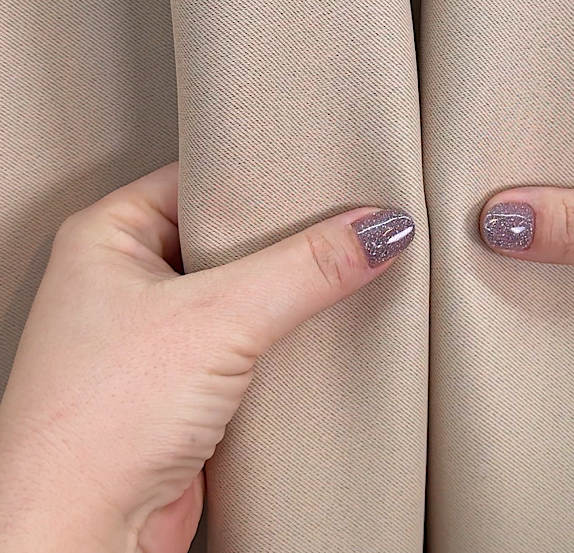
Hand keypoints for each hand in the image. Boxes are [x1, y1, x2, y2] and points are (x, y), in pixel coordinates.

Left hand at [0, 164, 414, 552]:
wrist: (83, 540)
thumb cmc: (92, 427)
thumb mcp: (218, 318)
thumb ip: (307, 267)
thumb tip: (376, 230)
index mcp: (110, 235)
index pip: (205, 176)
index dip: (266, 174)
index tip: (327, 172)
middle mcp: (130, 278)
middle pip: (232, 233)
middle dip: (288, 234)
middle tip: (344, 217)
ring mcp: (160, 332)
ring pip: (245, 287)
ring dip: (290, 288)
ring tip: (341, 266)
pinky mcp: (188, 381)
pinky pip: (251, 336)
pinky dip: (285, 332)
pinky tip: (319, 323)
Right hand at [479, 85, 573, 383]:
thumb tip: (509, 216)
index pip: (569, 120)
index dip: (521, 139)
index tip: (471, 158)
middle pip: (554, 177)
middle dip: (516, 196)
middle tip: (462, 206)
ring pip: (555, 229)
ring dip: (526, 244)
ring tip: (475, 245)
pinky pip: (567, 277)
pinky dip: (542, 284)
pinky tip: (512, 284)